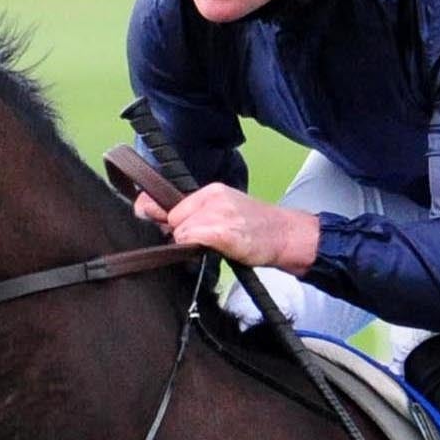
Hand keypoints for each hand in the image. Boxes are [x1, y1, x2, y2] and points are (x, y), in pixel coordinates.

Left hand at [133, 183, 320, 273]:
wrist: (286, 235)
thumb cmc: (256, 230)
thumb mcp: (224, 213)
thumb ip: (194, 214)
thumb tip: (153, 216)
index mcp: (211, 190)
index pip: (168, 201)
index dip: (167, 220)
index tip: (171, 229)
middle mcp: (212, 196)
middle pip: (172, 219)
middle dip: (180, 233)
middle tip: (205, 242)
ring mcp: (217, 213)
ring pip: (180, 231)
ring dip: (190, 244)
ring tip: (215, 246)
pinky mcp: (222, 231)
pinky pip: (191, 239)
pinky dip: (197, 248)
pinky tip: (217, 249)